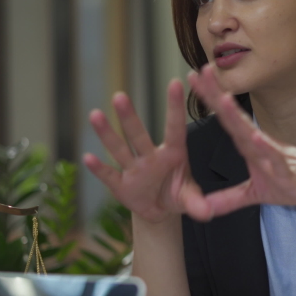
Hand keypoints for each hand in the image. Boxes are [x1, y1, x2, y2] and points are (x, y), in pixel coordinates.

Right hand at [83, 80, 211, 222]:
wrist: (160, 210)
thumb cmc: (178, 194)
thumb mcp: (190, 198)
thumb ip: (197, 203)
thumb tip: (208, 213)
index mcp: (173, 153)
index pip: (174, 128)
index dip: (174, 107)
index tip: (176, 82)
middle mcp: (151, 156)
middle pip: (138, 135)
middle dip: (128, 117)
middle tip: (119, 96)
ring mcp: (134, 169)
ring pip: (119, 149)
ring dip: (107, 134)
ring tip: (95, 114)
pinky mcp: (120, 185)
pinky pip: (109, 175)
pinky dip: (98, 169)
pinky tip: (88, 157)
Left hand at [188, 65, 295, 216]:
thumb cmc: (294, 187)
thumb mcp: (255, 195)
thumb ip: (229, 199)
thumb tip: (204, 208)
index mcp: (251, 148)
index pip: (227, 120)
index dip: (211, 100)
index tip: (193, 79)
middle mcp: (261, 146)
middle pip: (234, 119)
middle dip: (217, 96)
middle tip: (202, 70)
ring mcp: (275, 157)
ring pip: (252, 135)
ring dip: (238, 118)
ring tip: (223, 99)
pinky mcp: (289, 173)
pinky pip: (276, 160)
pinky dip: (267, 149)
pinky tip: (257, 137)